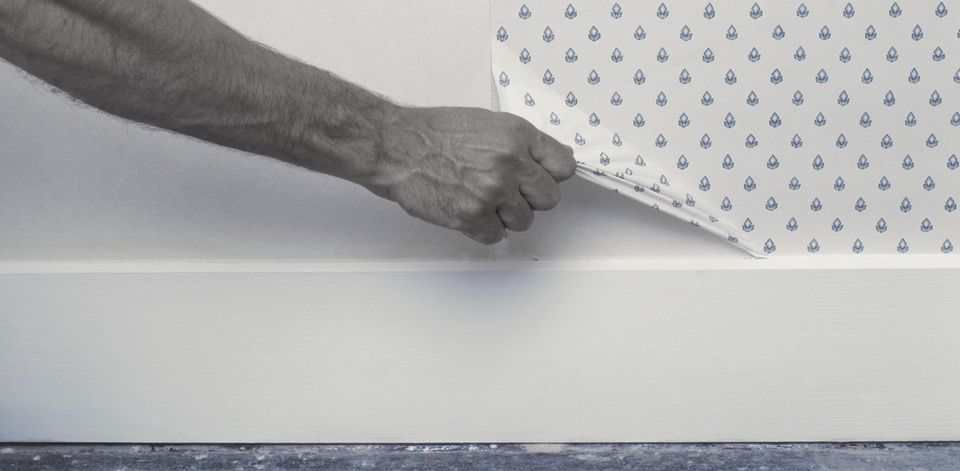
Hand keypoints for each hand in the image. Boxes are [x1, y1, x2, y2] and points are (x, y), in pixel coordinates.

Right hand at [374, 107, 575, 243]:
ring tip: (480, 199)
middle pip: (550, 198)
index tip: (541, 180)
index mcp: (517, 135)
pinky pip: (496, 236)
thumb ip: (520, 143)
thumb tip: (547, 161)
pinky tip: (466, 210)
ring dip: (505, 216)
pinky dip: (482, 229)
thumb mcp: (486, 123)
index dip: (552, 176)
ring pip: (524, 221)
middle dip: (530, 199)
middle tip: (508, 194)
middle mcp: (510, 162)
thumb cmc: (434, 133)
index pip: (563, 165)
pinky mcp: (473, 216)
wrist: (396, 147)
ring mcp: (492, 191)